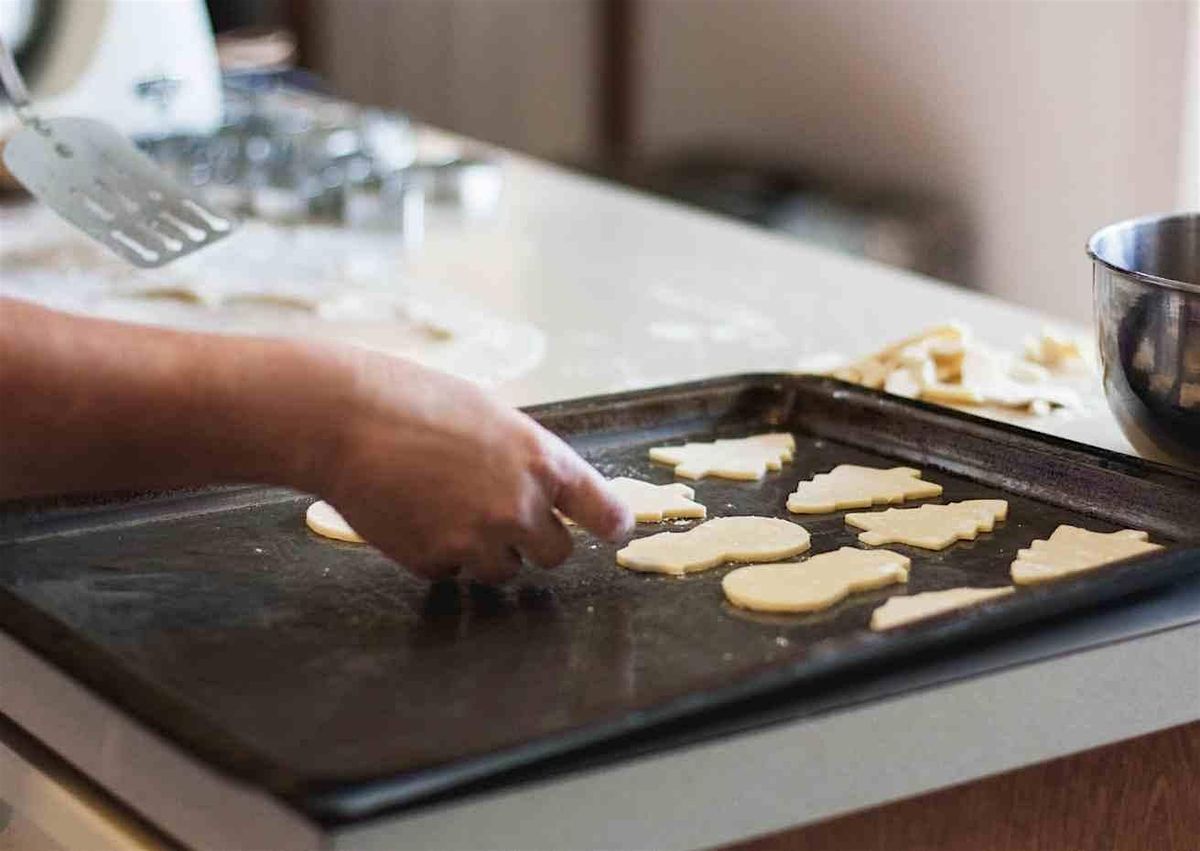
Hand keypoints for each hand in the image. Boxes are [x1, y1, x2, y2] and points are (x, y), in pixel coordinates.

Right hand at [310, 349, 632, 582]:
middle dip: (533, 541)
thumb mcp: (489, 415)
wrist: (345, 418)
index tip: (615, 530)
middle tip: (499, 516)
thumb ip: (523, 457)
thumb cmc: (414, 401)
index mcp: (542, 460)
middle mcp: (521, 506)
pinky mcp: (436, 561)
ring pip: (504, 571)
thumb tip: (541, 491)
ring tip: (445, 507)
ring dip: (485, 552)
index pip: (603, 510)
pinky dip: (437, 554)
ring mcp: (478, 539)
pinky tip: (412, 515)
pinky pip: (451, 572)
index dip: (612, 523)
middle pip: (556, 554)